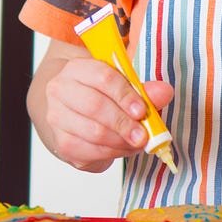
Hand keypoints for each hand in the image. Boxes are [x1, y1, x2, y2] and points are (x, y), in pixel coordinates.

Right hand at [42, 57, 174, 172]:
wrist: (71, 112)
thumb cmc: (100, 96)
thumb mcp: (121, 87)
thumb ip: (144, 90)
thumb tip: (165, 92)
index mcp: (77, 69)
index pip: (103, 77)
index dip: (125, 95)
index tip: (142, 111)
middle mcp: (60, 89)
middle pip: (95, 106)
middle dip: (123, 123)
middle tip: (143, 135)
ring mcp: (57, 117)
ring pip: (93, 132)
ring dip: (121, 141)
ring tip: (137, 143)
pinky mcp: (61, 142)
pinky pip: (89, 151)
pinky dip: (112, 153)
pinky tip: (123, 149)